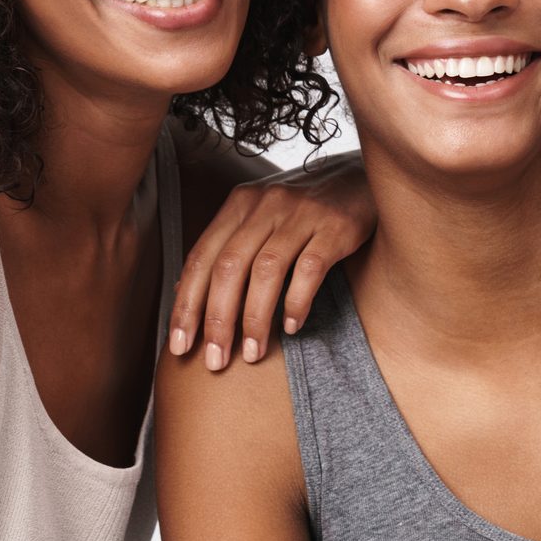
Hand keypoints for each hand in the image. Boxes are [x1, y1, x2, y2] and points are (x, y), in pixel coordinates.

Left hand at [168, 151, 373, 369]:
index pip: (202, 257)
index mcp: (241, 203)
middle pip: (230, 265)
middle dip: (218, 319)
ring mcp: (302, 213)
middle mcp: (267, 204)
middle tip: (216, 361)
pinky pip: (310, 268)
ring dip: (255, 318)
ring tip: (252, 353)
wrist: (361, 179)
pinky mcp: (336, 225)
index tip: (179, 345)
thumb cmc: (304, 208)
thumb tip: (183, 290)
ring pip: (267, 269)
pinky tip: (292, 327)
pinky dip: (296, 301)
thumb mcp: (261, 217)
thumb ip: (227, 247)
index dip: (187, 304)